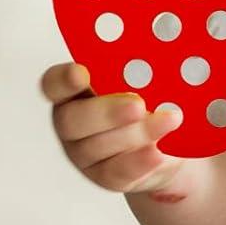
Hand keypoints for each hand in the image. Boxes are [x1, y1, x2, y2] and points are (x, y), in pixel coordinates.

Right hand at [40, 61, 189, 194]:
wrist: (171, 145)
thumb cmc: (155, 103)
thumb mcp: (153, 81)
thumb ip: (145, 69)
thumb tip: (166, 47)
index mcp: (76, 91)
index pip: (54, 84)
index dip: (63, 80)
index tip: (81, 73)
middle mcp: (73, 122)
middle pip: (72, 120)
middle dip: (106, 112)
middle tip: (137, 104)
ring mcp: (85, 154)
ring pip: (96, 147)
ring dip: (135, 134)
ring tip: (169, 121)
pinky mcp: (105, 177)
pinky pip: (116, 173)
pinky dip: (138, 162)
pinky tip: (158, 153)